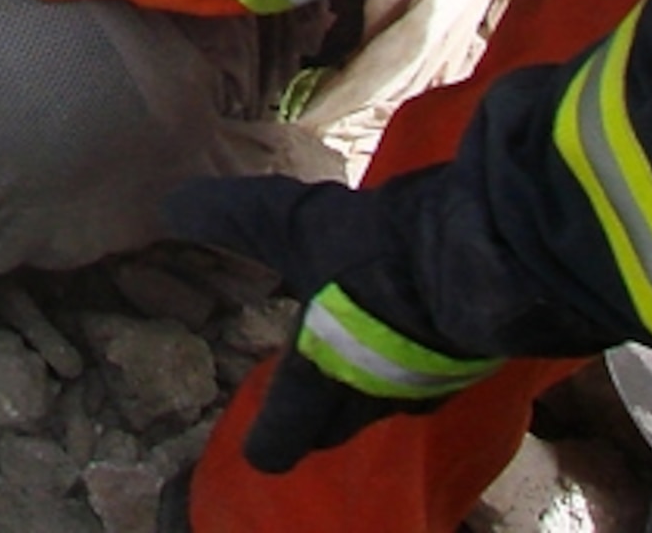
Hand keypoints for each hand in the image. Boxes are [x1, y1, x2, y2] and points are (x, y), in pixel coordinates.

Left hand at [163, 175, 499, 472]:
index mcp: (319, 379)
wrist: (479, 259)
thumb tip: (173, 206)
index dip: (269, 441)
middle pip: (337, 428)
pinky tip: (415, 324)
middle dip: (320, 417)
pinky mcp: (469, 359)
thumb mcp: (288, 227)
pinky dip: (418, 356)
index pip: (284, 436)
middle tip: (306, 396)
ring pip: (389, 403)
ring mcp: (427, 385)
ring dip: (372, 387)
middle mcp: (372, 399)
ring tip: (361, 355)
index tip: (259, 447)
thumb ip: (232, 218)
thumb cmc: (369, 257)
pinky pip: (433, 373)